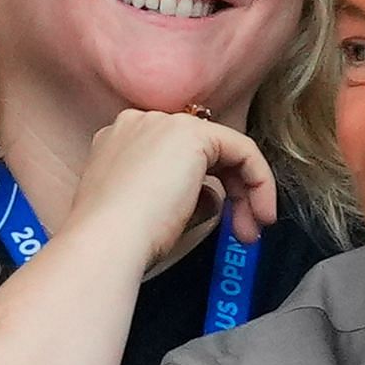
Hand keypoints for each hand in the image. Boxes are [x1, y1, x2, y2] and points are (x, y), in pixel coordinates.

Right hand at [61, 111, 278, 268]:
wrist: (105, 240)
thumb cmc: (116, 237)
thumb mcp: (151, 213)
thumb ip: (183, 197)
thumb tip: (214, 198)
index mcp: (117, 142)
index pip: (174, 156)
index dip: (202, 189)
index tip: (217, 223)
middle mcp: (138, 125)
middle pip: (202, 152)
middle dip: (231, 193)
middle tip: (242, 232)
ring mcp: (164, 124)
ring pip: (224, 150)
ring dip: (246, 192)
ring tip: (248, 233)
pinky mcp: (192, 133)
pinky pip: (242, 150)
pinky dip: (259, 181)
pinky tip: (259, 212)